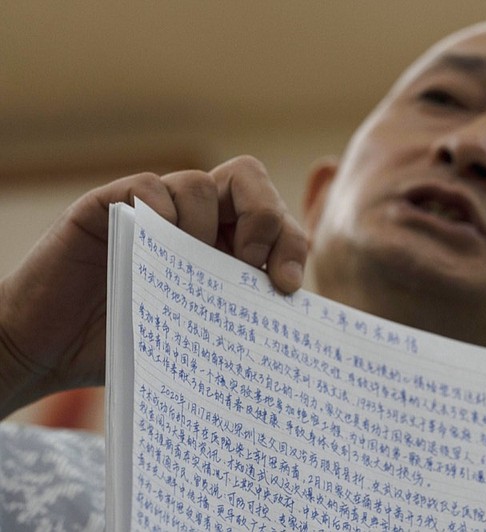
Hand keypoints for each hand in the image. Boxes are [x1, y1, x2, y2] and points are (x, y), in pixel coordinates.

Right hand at [0, 155, 307, 417]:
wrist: (49, 353)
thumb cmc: (132, 346)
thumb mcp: (201, 334)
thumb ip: (239, 315)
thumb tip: (296, 327)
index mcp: (224, 244)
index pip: (275, 221)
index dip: (292, 244)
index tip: (285, 287)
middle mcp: (195, 219)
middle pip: (249, 179)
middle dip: (265, 216)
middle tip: (251, 262)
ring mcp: (153, 209)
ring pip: (202, 182)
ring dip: (207, 225)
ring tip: (189, 269)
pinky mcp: (109, 206)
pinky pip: (149, 187)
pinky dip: (161, 213)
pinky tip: (157, 245)